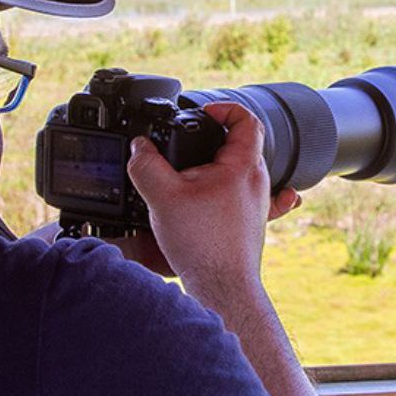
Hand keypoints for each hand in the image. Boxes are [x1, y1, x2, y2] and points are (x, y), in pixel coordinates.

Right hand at [126, 103, 297, 286]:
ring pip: (243, 171)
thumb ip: (146, 166)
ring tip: (196, 170)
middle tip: (190, 143)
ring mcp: (257, 204)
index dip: (225, 108)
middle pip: (244, 144)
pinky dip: (235, 188)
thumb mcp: (163, 197)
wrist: (223, 288)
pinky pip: (249, 197)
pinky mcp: (250, 224)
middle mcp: (257, 182)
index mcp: (243, 166)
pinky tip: (225, 193)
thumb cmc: (203, 245)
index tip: (204, 112)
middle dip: (215, 138)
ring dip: (221, 164)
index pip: (246, 119)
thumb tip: (138, 148)